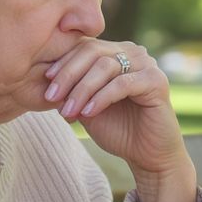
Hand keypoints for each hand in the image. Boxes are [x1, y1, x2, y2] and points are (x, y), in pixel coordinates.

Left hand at [45, 39, 196, 201]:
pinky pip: (122, 84)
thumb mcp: (86, 107)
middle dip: (68, 75)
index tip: (45, 83)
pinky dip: (101, 98)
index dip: (62, 64)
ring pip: (105, 67)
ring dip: (82, 90)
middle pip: (93, 52)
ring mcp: (146, 64)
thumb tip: (44, 80)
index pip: (83, 47)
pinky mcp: (156, 81)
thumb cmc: (117, 130)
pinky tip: (88, 113)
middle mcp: (132, 52)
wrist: (147, 155)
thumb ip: (71, 91)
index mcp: (115, 52)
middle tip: (51, 97)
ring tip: (68, 111)